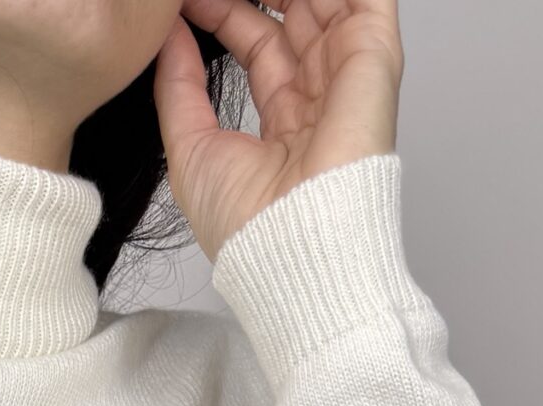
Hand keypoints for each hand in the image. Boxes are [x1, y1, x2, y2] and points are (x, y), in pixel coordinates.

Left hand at [153, 0, 402, 264]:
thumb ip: (178, 86)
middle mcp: (320, 93)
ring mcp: (349, 72)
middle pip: (291, 11)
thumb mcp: (189, 147)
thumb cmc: (246, 224)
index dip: (224, 10)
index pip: (257, 40)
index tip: (187, 0)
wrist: (291, 244)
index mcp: (285, 120)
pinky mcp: (374, 55)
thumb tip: (168, 34)